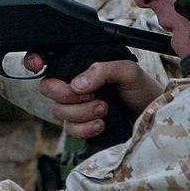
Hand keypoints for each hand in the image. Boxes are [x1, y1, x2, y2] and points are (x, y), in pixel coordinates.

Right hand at [22, 55, 163, 139]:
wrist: (154, 115)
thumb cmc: (142, 89)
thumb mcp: (126, 70)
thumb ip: (102, 70)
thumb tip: (77, 85)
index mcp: (81, 66)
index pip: (49, 60)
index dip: (35, 60)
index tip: (37, 64)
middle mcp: (74, 86)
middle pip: (48, 89)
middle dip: (67, 94)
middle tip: (92, 95)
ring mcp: (76, 108)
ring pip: (58, 111)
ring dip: (82, 112)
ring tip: (105, 109)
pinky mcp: (82, 128)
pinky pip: (69, 130)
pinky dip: (85, 128)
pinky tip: (101, 124)